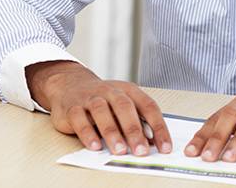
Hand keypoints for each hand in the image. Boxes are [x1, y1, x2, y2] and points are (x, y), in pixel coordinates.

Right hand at [25, 60, 171, 155]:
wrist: (71, 84)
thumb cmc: (104, 98)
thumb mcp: (123, 105)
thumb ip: (137, 121)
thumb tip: (152, 144)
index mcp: (129, 91)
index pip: (148, 106)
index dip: (158, 127)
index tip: (164, 147)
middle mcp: (111, 91)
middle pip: (125, 108)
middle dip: (134, 131)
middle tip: (141, 151)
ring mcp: (91, 98)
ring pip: (102, 112)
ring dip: (112, 132)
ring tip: (120, 150)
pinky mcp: (73, 108)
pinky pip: (80, 119)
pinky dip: (88, 133)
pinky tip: (95, 146)